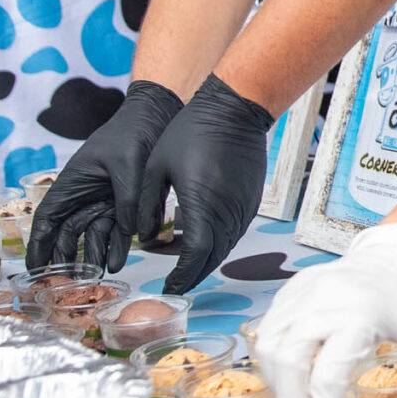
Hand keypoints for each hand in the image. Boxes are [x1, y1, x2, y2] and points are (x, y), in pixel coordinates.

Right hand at [26, 80, 183, 272]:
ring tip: (95, 278)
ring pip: (91, 236)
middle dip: (64, 261)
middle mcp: (82, 195)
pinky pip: (115, 229)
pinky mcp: (123, 203)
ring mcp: (102, 200)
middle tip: (66, 285)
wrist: (158, 117)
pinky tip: (117, 263)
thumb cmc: (133, 133)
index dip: (38, 247)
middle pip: (66, 235)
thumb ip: (127, 201)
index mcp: (71, 183)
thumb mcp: (127, 166)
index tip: (34, 271)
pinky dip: (115, 246)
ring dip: (92, 257)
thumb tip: (131, 233)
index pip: (47, 220)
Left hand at [133, 75, 274, 294]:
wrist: (234, 110)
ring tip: (187, 269)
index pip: (195, 256)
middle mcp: (228, 212)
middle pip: (213, 258)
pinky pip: (235, 233)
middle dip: (194, 275)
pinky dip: (219, 245)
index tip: (168, 287)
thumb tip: (145, 238)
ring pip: (227, 248)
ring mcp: (244, 208)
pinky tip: (204, 244)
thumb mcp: (156, 166)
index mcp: (203, 205)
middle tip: (176, 285)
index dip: (182, 276)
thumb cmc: (191, 132)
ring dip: (208, 261)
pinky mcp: (251, 201)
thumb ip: (148, 205)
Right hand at [253, 221, 396, 397]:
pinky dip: (272, 362)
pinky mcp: (292, 289)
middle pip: (289, 361)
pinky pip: (267, 329)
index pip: (328, 376)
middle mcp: (324, 298)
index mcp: (360, 312)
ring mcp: (303, 290)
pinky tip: (290, 384)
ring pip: (269, 345)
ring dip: (277, 387)